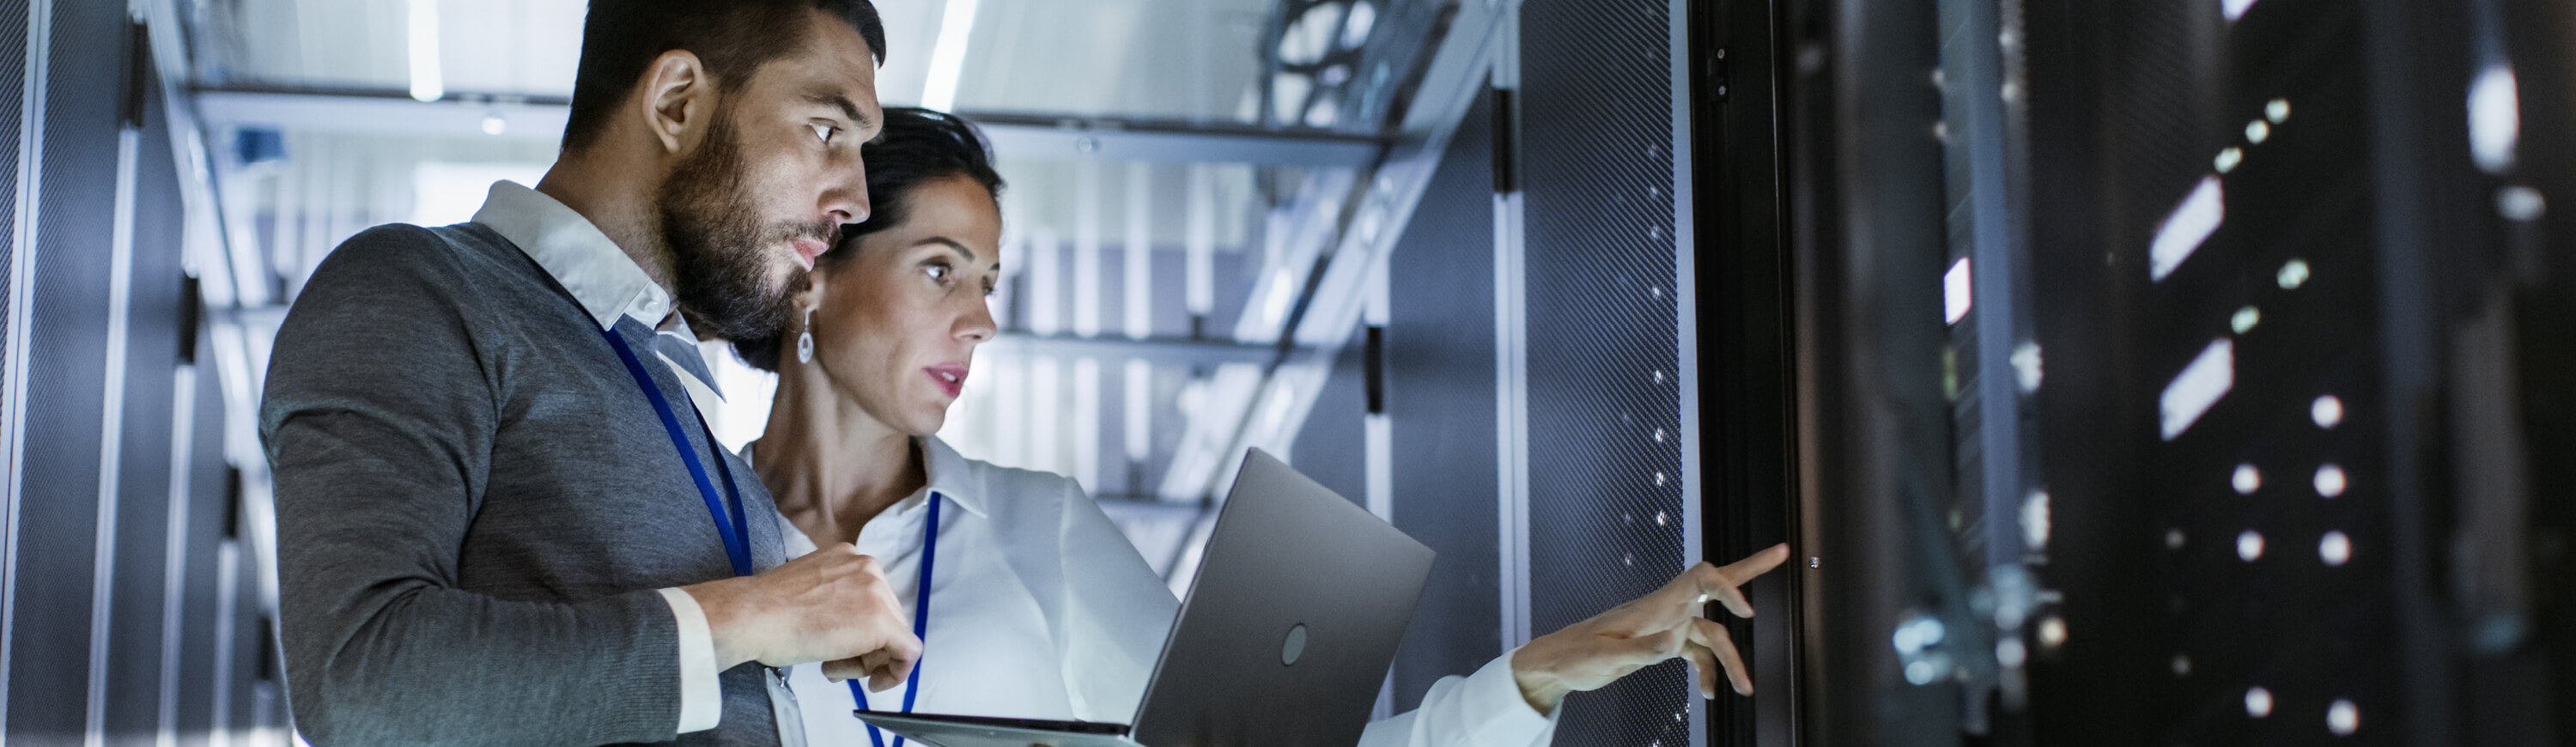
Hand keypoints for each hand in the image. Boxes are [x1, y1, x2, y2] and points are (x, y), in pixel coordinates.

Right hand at [680, 543, 922, 691]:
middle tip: (834, 663)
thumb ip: (835, 601)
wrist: (752, 615)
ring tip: (832, 666)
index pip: (872, 600)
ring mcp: (878, 592)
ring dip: (867, 660)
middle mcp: (869, 567)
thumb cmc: (766, 611)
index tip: (842, 648)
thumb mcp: (809, 592)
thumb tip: (848, 626)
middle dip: (865, 648)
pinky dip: (896, 672)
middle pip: (887, 617)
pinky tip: (874, 682)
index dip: (860, 631)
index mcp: (849, 556)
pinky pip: (908, 652)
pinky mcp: (882, 621)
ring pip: (895, 636)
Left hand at [1509, 543, 1791, 712]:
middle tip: (1784, 551)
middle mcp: (1667, 608)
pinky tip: (1708, 693)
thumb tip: (1673, 643)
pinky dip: (1708, 672)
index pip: (1701, 578)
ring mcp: (1667, 625)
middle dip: (1752, 568)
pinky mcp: (1663, 642)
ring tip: (1746, 690)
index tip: (1746, 613)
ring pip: (1714, 634)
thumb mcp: (1606, 657)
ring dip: (1732, 660)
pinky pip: (1697, 653)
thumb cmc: (1576, 656)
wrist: (1558, 663)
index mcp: (1656, 604)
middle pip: (1716, 583)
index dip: (1728, 587)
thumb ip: (1641, 650)